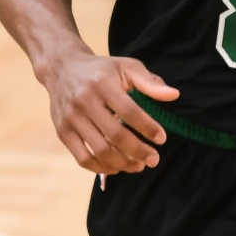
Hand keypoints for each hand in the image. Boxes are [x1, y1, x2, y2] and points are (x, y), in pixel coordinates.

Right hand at [40, 51, 175, 174]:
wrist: (62, 68)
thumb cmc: (102, 70)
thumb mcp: (126, 67)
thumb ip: (149, 83)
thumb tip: (174, 95)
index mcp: (102, 84)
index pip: (129, 111)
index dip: (147, 128)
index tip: (162, 138)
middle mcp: (84, 102)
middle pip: (115, 135)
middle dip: (138, 151)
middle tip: (154, 159)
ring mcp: (71, 119)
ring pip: (99, 151)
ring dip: (122, 164)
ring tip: (138, 166)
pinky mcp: (62, 132)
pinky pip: (82, 158)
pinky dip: (101, 168)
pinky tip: (117, 167)